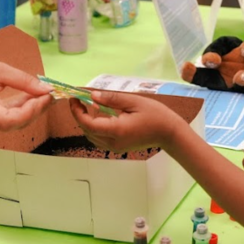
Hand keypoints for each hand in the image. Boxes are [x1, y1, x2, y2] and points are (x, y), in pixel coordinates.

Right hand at [0, 57, 52, 130]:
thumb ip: (23, 81)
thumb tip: (46, 89)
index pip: (10, 120)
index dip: (30, 111)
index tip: (45, 96)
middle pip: (17, 124)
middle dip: (37, 110)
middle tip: (50, 94)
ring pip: (17, 123)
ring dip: (33, 110)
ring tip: (45, 94)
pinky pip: (12, 119)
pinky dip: (24, 109)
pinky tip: (34, 97)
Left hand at [69, 90, 183, 151]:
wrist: (169, 133)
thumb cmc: (155, 115)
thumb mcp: (133, 101)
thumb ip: (111, 99)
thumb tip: (92, 95)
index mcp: (116, 130)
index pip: (87, 124)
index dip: (77, 111)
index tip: (74, 98)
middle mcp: (113, 142)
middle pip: (87, 130)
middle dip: (80, 115)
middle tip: (80, 98)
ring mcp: (115, 147)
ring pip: (91, 136)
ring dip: (86, 121)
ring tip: (90, 105)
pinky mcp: (118, 147)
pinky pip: (99, 139)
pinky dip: (95, 127)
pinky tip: (101, 115)